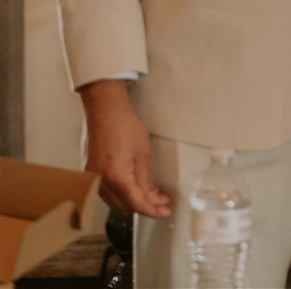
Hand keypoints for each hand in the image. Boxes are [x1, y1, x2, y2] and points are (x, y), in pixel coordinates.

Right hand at [80, 79, 170, 216]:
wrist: (106, 111)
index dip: (153, 211)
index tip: (165, 212)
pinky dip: (121, 196)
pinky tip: (134, 191)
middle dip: (145, 207)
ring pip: (115, 203)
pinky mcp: (91, 174)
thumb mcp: (143, 154)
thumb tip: (153, 198)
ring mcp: (94, 179)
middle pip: (125, 207)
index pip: (137, 204)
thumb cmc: (126, 127)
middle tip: (162, 202)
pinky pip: (107, 194)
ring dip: (133, 203)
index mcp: (116, 178)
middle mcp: (101, 183)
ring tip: (151, 197)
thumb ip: (147, 181)